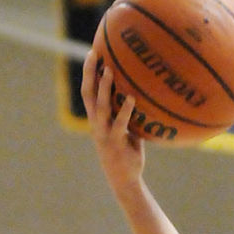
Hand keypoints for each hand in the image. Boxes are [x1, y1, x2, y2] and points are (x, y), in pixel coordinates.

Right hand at [81, 53, 145, 191]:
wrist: (124, 181)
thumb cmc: (127, 154)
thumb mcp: (127, 132)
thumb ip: (131, 117)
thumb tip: (145, 99)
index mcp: (96, 120)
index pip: (88, 92)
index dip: (88, 73)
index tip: (93, 53)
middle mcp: (96, 124)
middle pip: (88, 94)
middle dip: (90, 73)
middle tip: (95, 53)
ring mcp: (104, 133)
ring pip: (101, 107)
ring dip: (104, 89)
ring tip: (110, 71)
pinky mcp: (116, 143)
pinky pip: (120, 124)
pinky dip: (126, 110)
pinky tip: (133, 99)